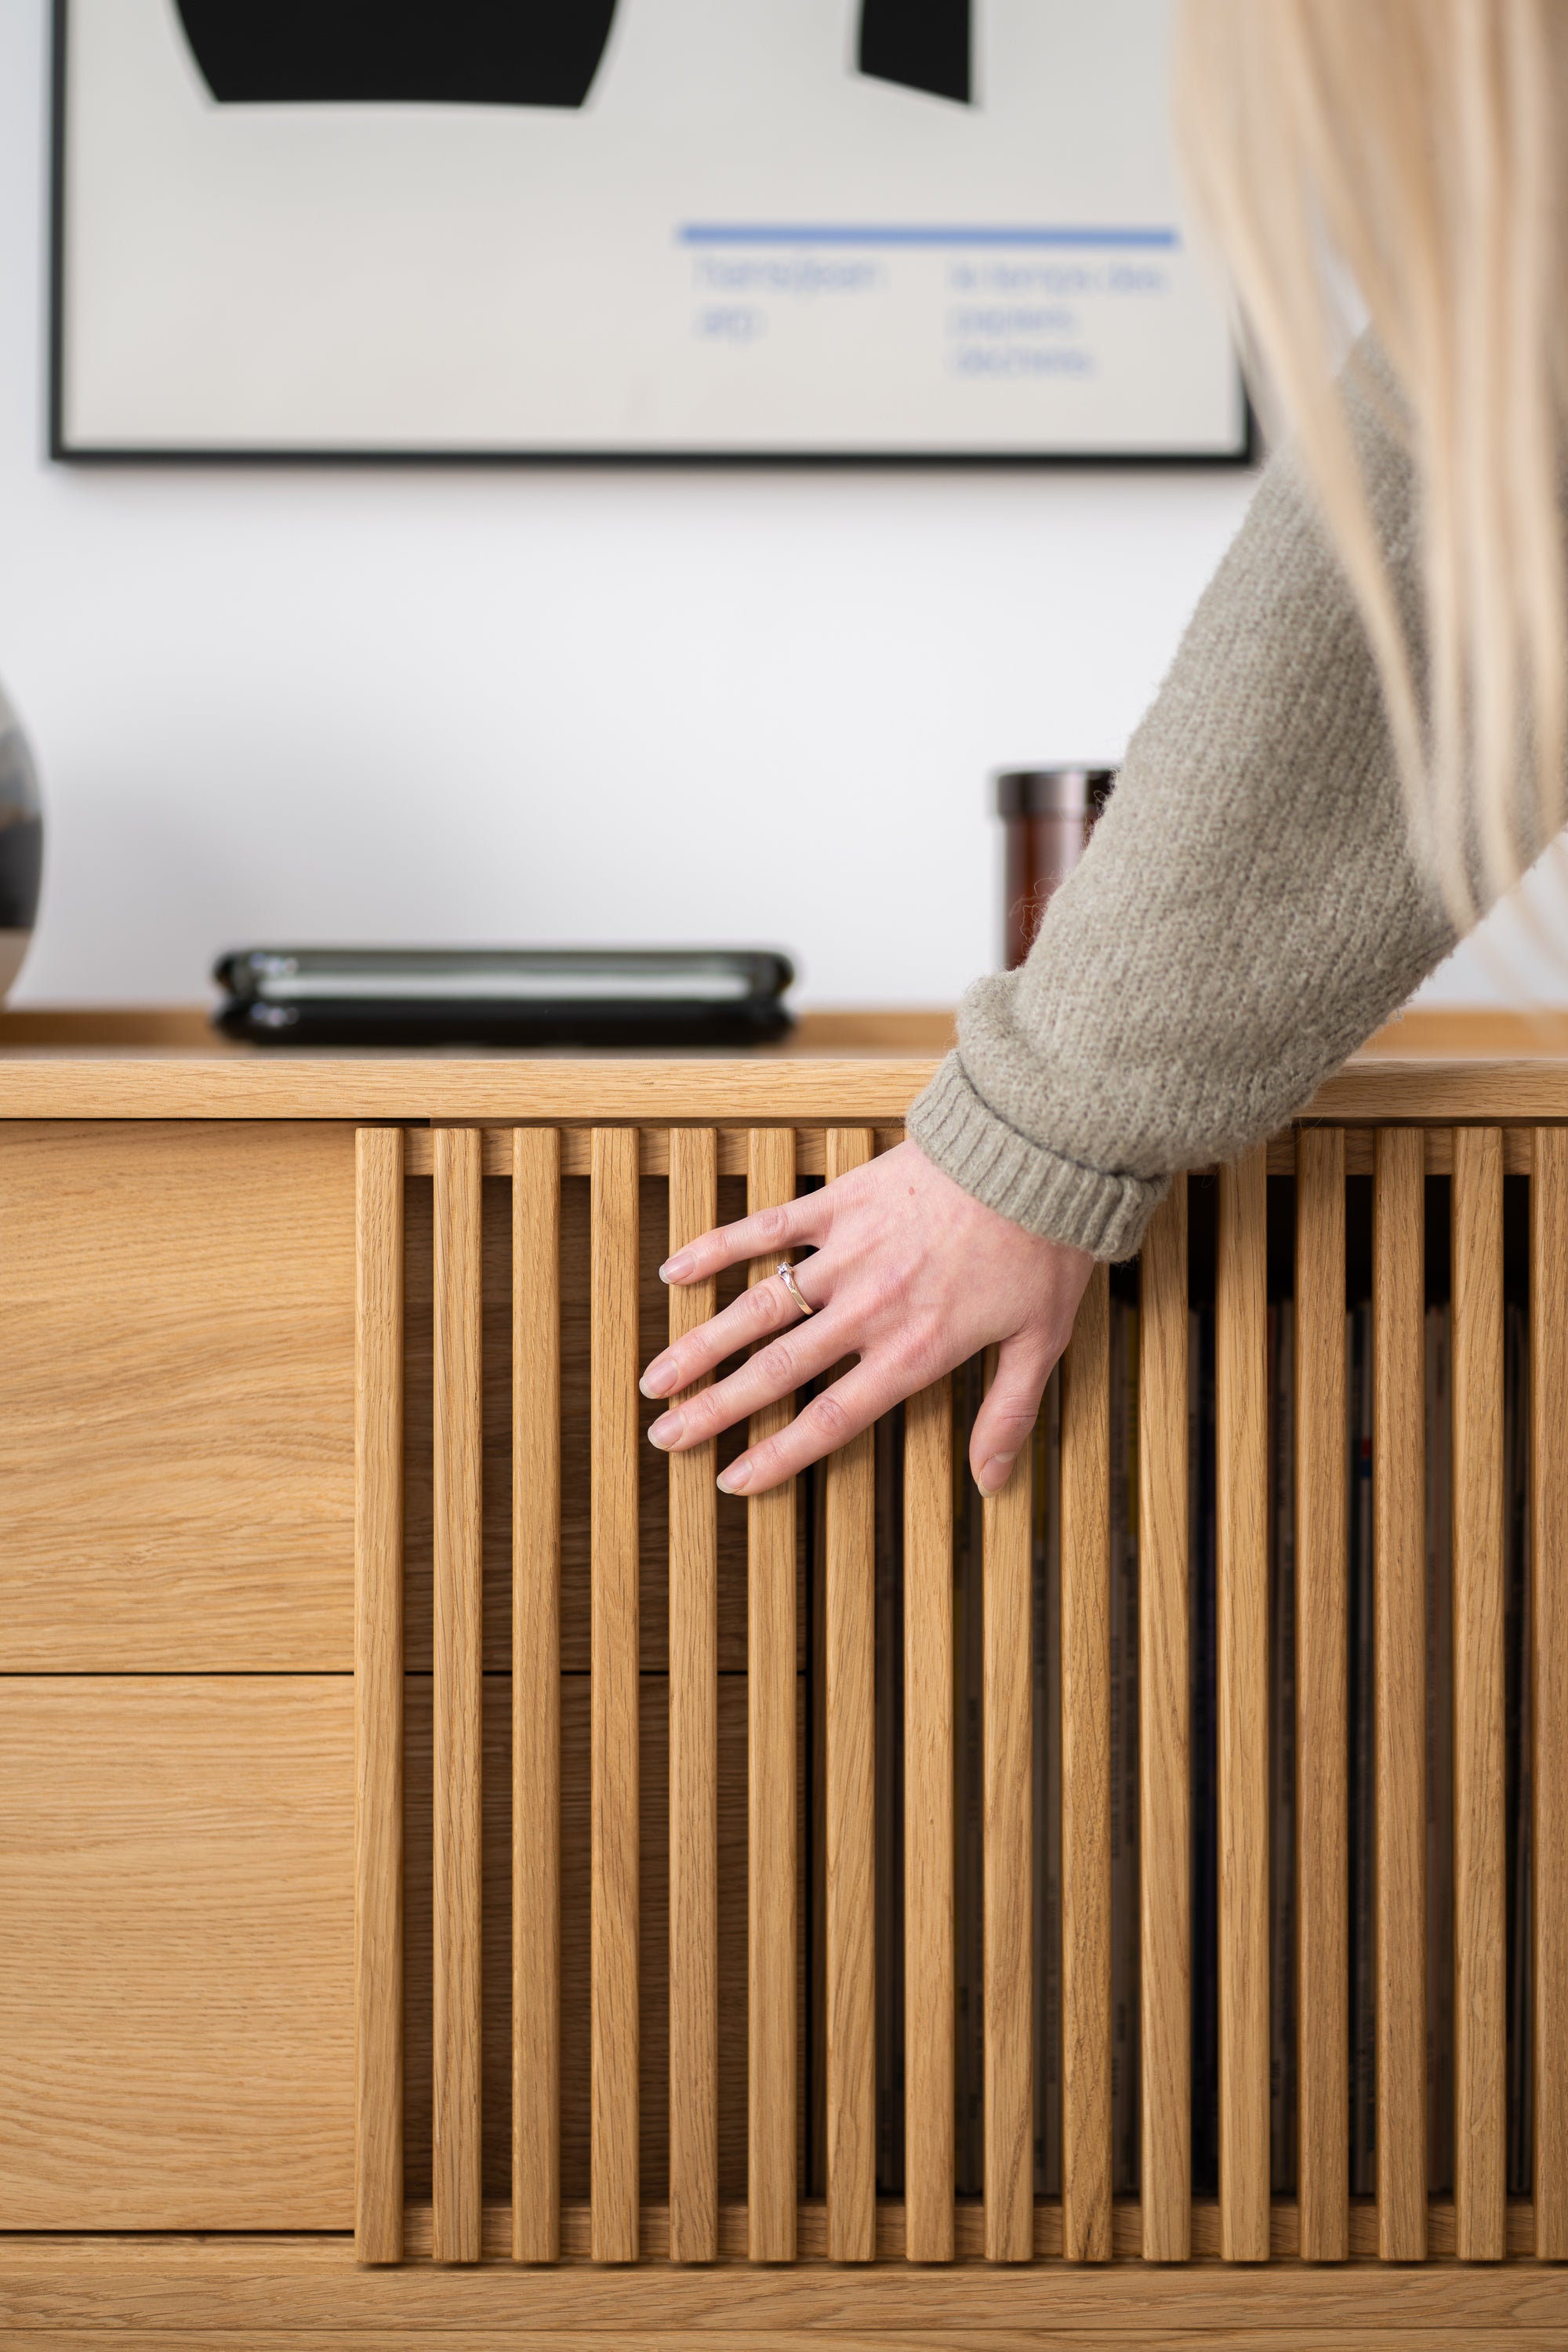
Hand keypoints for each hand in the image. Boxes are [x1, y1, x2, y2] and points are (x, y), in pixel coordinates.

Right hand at [639, 1138, 1094, 1496]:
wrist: (1037, 1152)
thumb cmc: (1044, 1246)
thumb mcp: (1042, 1341)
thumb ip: (1008, 1413)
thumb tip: (993, 1482)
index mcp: (915, 1350)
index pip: (832, 1417)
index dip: (778, 1454)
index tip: (733, 1479)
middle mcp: (869, 1309)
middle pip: (776, 1371)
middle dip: (715, 1409)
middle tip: (666, 1436)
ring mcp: (848, 1254)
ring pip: (757, 1308)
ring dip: (701, 1345)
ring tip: (655, 1379)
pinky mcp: (840, 1202)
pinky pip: (767, 1228)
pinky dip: (719, 1249)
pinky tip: (674, 1269)